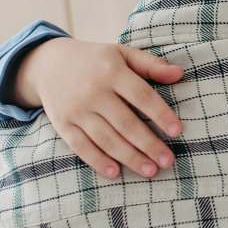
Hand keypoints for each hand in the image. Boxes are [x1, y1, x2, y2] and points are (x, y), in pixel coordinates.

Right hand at [13, 38, 183, 179]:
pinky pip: (81, 146)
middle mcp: (93, 91)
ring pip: (106, 138)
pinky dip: (97, 160)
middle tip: (167, 161)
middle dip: (148, 144)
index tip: (177, 131)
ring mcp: (76, 109)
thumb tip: (179, 74)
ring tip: (150, 170)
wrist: (48, 64)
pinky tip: (115, 173)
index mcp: (112, 71)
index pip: (141, 96)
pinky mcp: (63, 124)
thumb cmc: (96, 61)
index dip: (160, 114)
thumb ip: (150, 64)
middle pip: (125, 122)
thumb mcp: (122, 54)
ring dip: (129, 157)